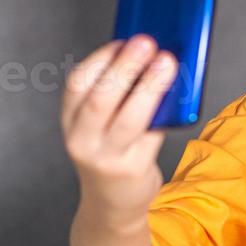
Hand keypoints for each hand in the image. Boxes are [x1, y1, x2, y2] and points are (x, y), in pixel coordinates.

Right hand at [60, 35, 176, 222]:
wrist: (112, 204)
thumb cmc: (108, 154)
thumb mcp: (97, 127)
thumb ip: (112, 97)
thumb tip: (144, 56)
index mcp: (71, 122)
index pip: (77, 85)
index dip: (99, 59)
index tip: (122, 41)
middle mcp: (82, 141)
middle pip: (101, 99)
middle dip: (124, 67)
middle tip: (145, 43)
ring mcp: (107, 158)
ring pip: (129, 117)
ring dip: (150, 86)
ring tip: (167, 63)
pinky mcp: (132, 169)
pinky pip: (151, 134)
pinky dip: (163, 110)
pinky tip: (175, 92)